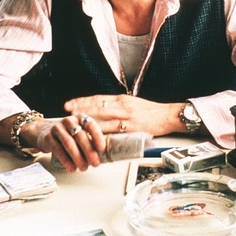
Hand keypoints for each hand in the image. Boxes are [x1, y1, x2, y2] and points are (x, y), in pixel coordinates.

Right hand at [24, 114, 106, 172]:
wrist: (42, 131)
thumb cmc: (66, 134)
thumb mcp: (77, 131)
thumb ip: (89, 139)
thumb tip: (101, 155)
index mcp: (79, 118)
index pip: (90, 124)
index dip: (97, 136)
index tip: (102, 148)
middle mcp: (68, 120)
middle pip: (80, 135)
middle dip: (89, 151)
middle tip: (95, 163)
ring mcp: (57, 128)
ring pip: (69, 143)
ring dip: (78, 158)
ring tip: (84, 168)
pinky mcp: (48, 137)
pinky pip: (58, 150)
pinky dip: (66, 161)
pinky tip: (72, 168)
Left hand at [64, 94, 182, 136]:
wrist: (167, 115)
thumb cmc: (151, 111)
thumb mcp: (132, 103)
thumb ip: (119, 106)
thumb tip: (104, 110)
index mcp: (121, 99)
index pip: (98, 98)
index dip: (83, 101)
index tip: (70, 103)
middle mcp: (122, 105)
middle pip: (97, 106)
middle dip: (81, 108)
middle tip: (67, 111)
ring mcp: (127, 117)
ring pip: (104, 117)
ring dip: (89, 120)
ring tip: (76, 122)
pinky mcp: (132, 128)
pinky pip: (115, 131)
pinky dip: (104, 133)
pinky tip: (95, 137)